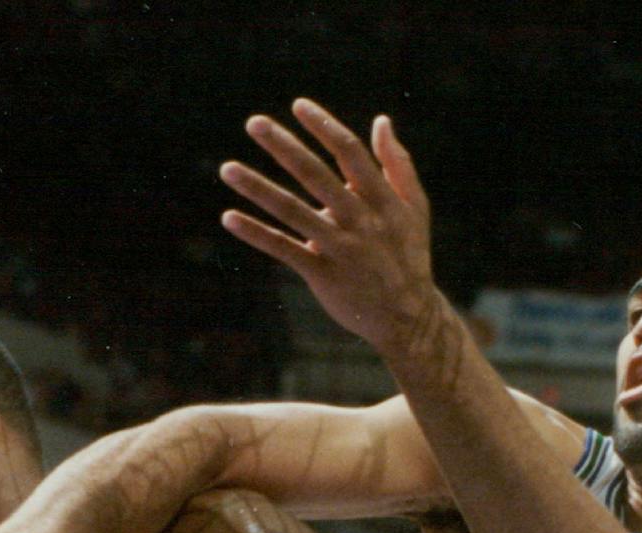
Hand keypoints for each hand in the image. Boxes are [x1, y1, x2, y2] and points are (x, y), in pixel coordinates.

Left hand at [220, 98, 441, 357]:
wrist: (409, 317)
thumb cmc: (409, 257)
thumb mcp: (414, 209)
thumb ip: (398, 164)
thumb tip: (381, 121)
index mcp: (381, 200)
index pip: (349, 153)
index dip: (323, 127)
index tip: (298, 105)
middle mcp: (359, 220)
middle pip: (315, 174)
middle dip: (283, 146)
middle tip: (253, 122)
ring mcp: (339, 248)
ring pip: (292, 211)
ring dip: (257, 188)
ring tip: (227, 168)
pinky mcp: (322, 274)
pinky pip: (284, 249)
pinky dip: (256, 233)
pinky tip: (229, 217)